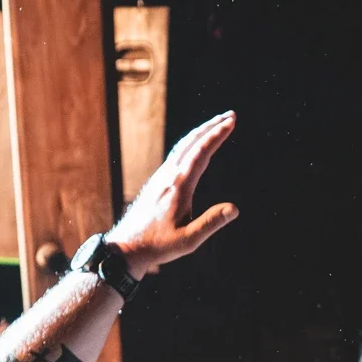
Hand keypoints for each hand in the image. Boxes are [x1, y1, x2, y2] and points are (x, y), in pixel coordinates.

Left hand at [106, 111, 239, 276]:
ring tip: (216, 124)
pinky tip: (195, 146)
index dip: (217, 135)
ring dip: (201, 133)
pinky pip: (176, 154)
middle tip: (230, 115)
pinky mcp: (157, 181)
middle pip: (191, 143)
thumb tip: (234, 209)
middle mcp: (169, 175)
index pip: (201, 153)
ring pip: (182, 146)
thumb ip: (210, 223)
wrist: (127, 246)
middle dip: (212, 127)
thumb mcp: (189, 240)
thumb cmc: (158, 246)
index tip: (231, 121)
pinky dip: (190, 143)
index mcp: (179, 186)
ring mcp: (161, 177)